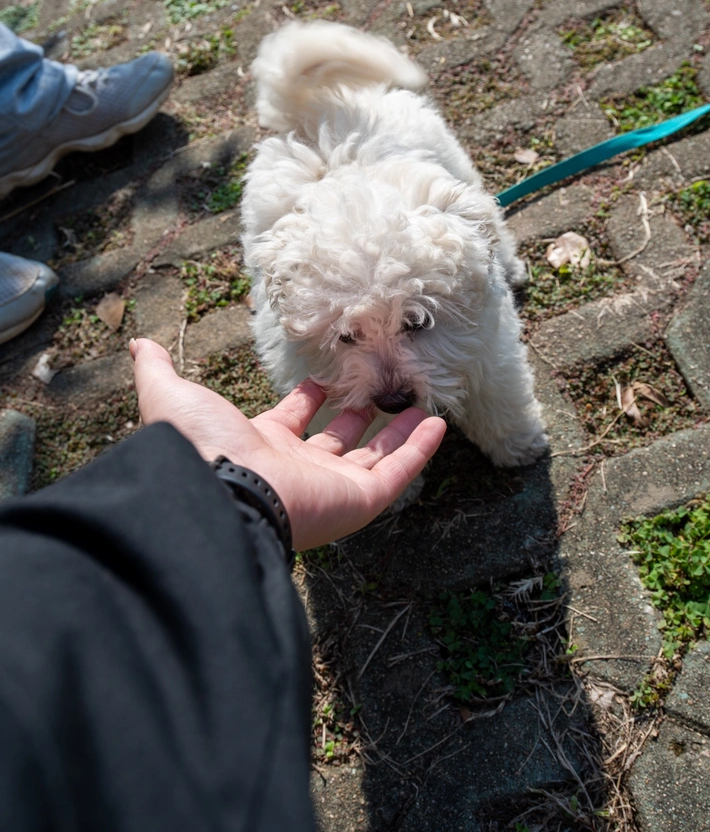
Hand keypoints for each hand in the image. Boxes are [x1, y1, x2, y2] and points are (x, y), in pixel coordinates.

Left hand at [130, 338, 445, 549]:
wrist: (220, 493)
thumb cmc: (198, 447)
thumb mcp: (171, 396)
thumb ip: (158, 371)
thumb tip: (138, 343)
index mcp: (258, 446)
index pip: (290, 422)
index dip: (305, 401)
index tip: (321, 379)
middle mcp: (296, 469)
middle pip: (335, 443)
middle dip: (355, 418)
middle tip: (376, 393)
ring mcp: (330, 487)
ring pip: (373, 458)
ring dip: (396, 433)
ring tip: (419, 405)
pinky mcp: (358, 501)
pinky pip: (398, 473)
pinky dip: (419, 449)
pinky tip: (437, 424)